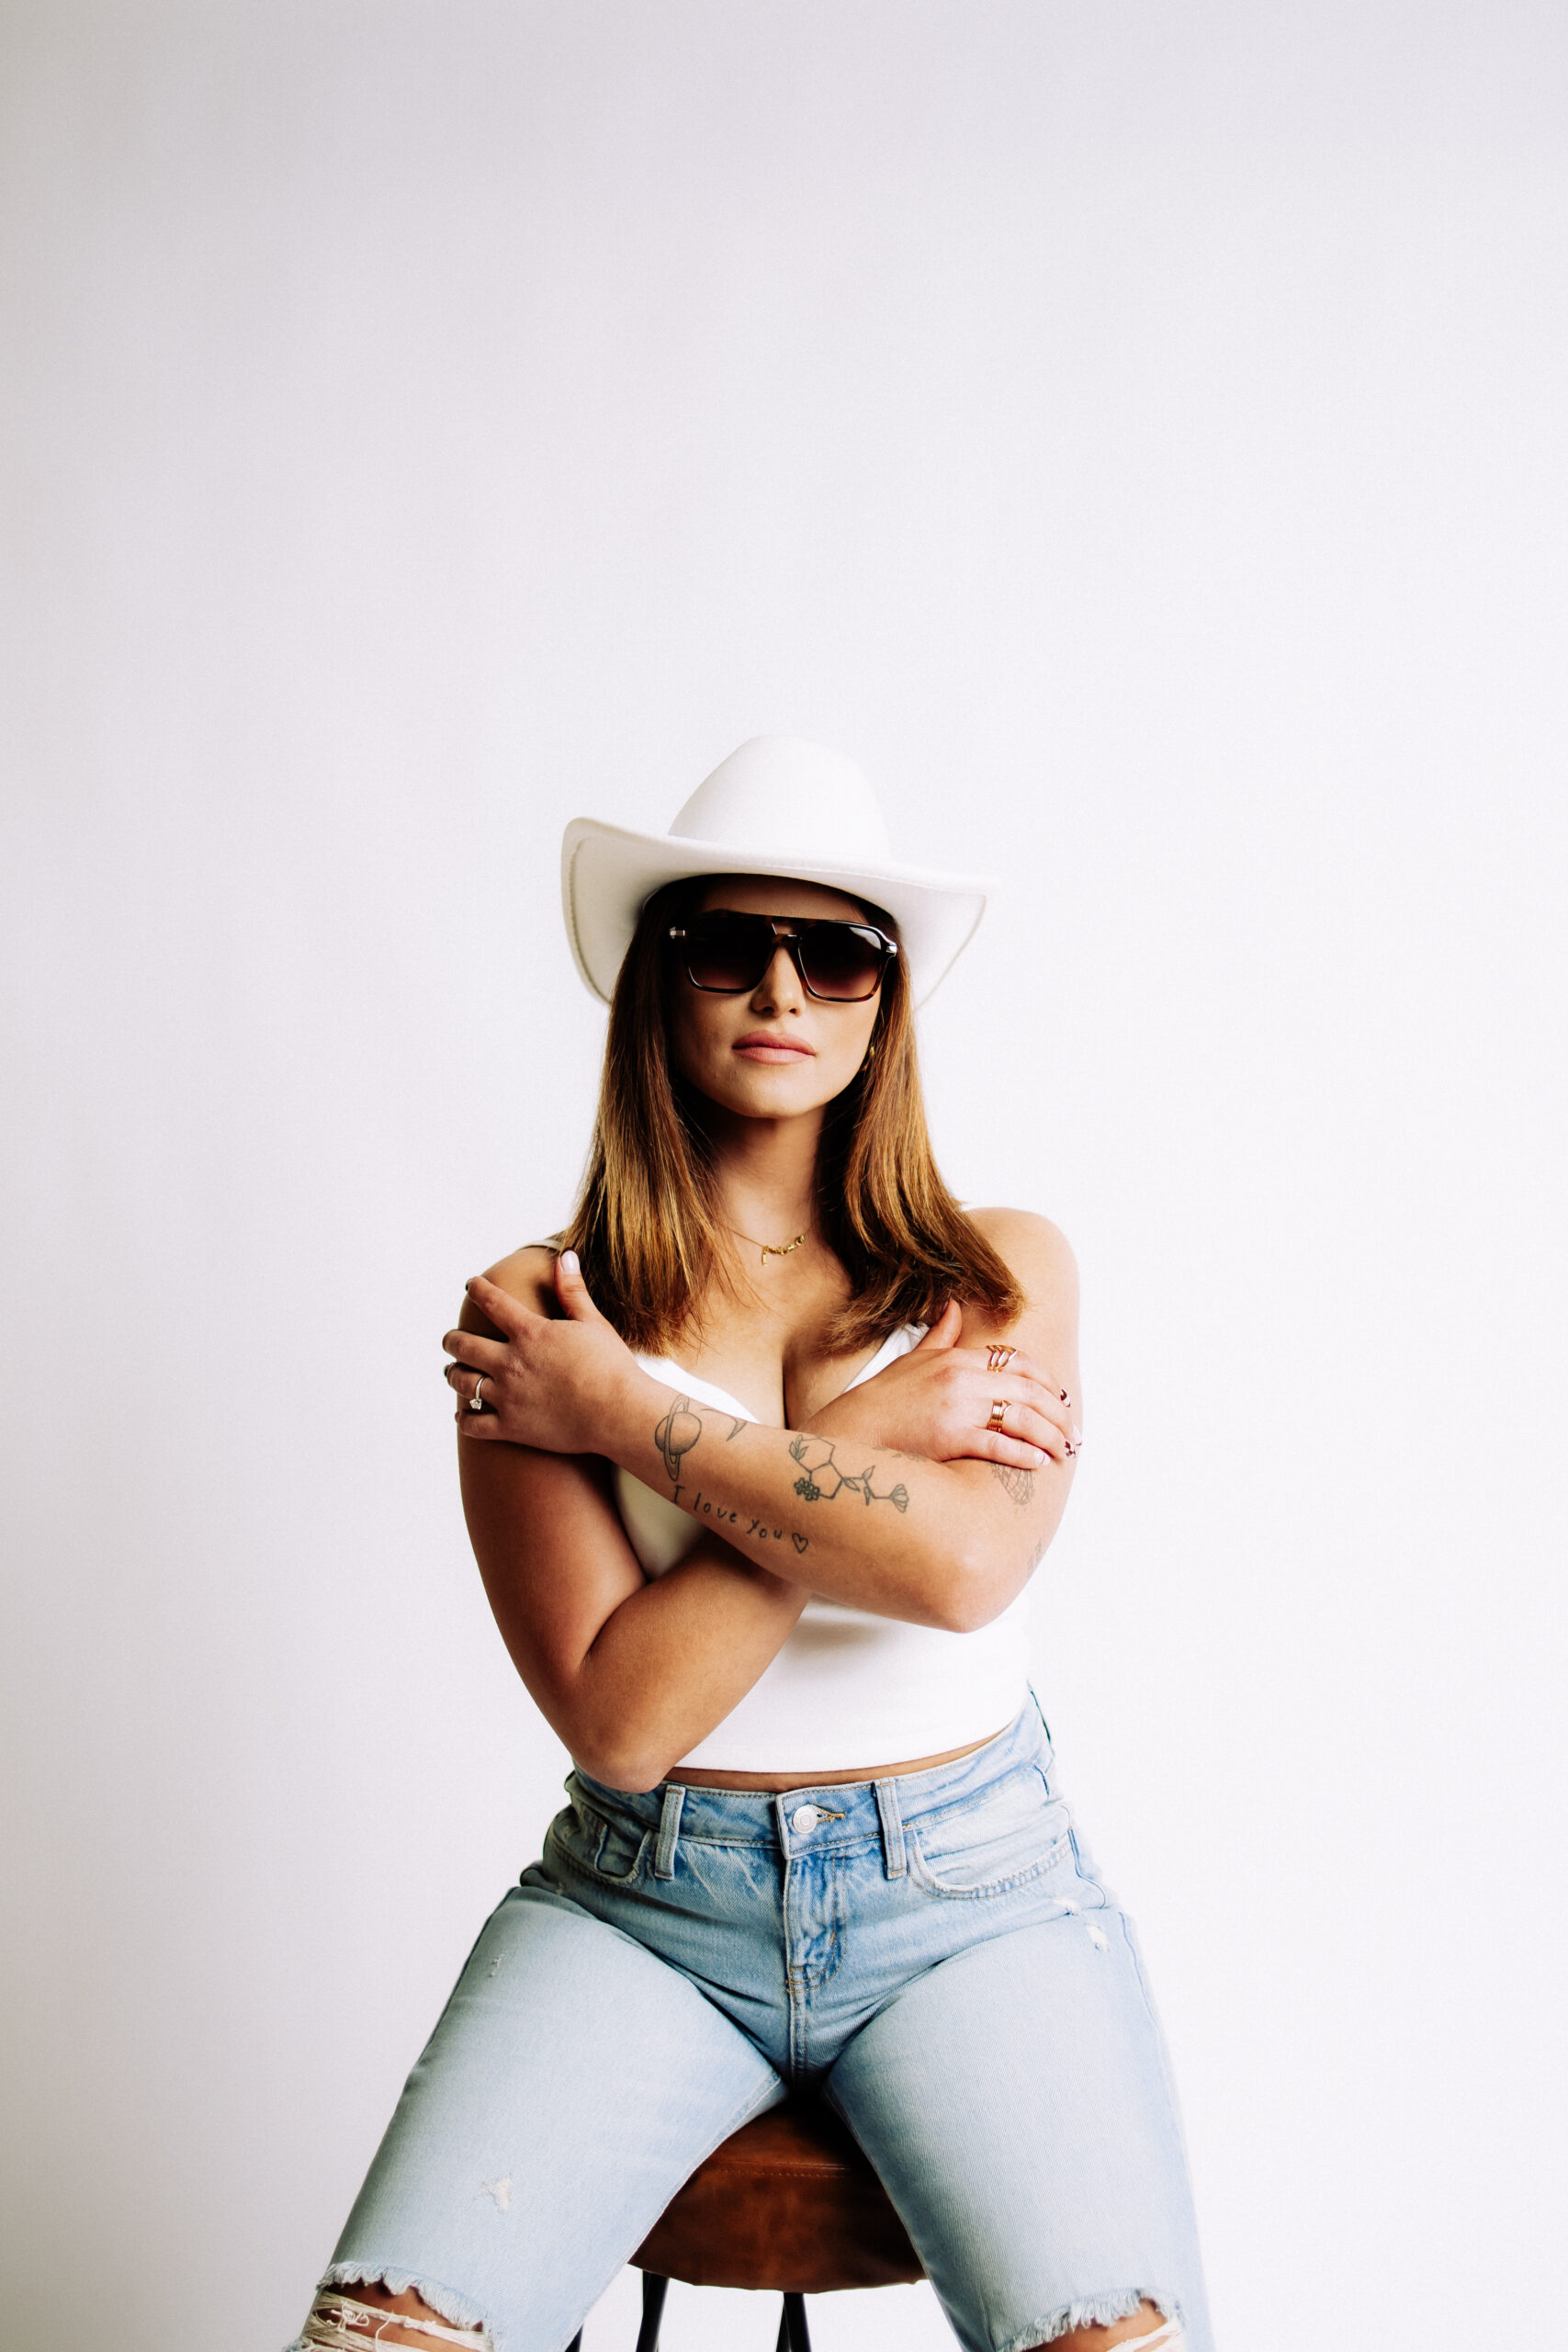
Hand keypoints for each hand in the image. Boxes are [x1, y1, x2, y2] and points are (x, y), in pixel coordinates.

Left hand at [442, 1252, 640, 1451]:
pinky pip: (473, 1424)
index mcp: (530, 1333)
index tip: (471, 1285)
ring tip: (452, 1371)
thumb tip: (566, 1256)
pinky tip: (462, 1415)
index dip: (478, 1289)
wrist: (618, 1414)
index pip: (492, 1302)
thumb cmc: (612, 1367)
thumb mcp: (593, 1322)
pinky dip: (463, 1418)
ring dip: (452, 1373)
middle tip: (450, 1339)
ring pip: (462, 1382)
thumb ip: (573, 1290)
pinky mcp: (512, 1427)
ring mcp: (508, 1397)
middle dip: (452, 1339)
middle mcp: (511, 1363)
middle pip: (464, 1345)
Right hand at [803, 1301, 1079, 1468]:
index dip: (1045, 1379)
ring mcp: (958, 1408)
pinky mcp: (951, 1437)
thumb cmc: (883, 1400)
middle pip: (1028, 1389)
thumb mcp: (912, 1360)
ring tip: (1064, 1451)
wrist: (852, 1431)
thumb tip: (952, 1305)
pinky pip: (999, 1444)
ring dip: (1050, 1436)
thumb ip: (939, 1335)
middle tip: (1073, 1430)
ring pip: (1022, 1418)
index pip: (1016, 1361)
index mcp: (956, 1358)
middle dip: (1057, 1412)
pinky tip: (1038, 1462)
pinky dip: (1024, 1454)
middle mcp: (962, 1379)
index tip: (1060, 1398)